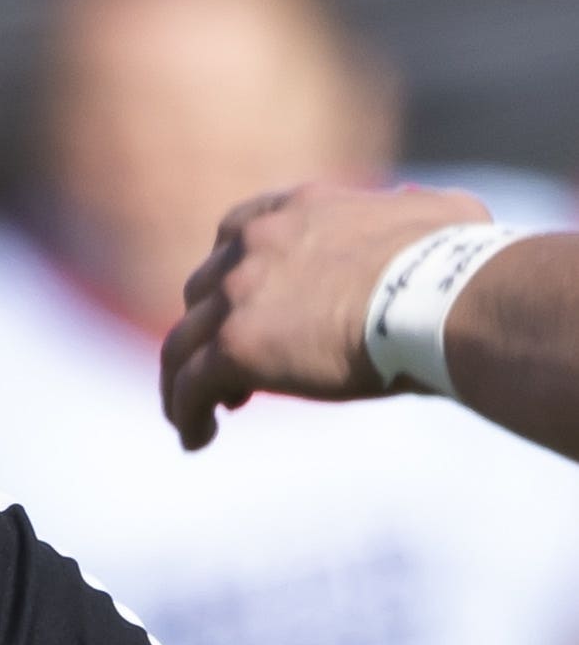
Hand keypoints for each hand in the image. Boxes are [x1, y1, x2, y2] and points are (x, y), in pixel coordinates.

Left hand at [161, 182, 484, 448]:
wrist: (451, 298)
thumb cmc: (462, 266)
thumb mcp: (441, 216)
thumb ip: (416, 210)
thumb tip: (420, 206)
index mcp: (299, 209)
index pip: (237, 232)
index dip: (231, 272)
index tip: (240, 305)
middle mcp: (257, 243)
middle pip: (203, 291)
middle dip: (211, 326)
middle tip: (230, 367)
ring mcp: (239, 295)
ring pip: (183, 342)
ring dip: (182, 378)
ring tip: (192, 413)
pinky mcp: (236, 346)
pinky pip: (189, 385)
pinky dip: (184, 412)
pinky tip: (196, 439)